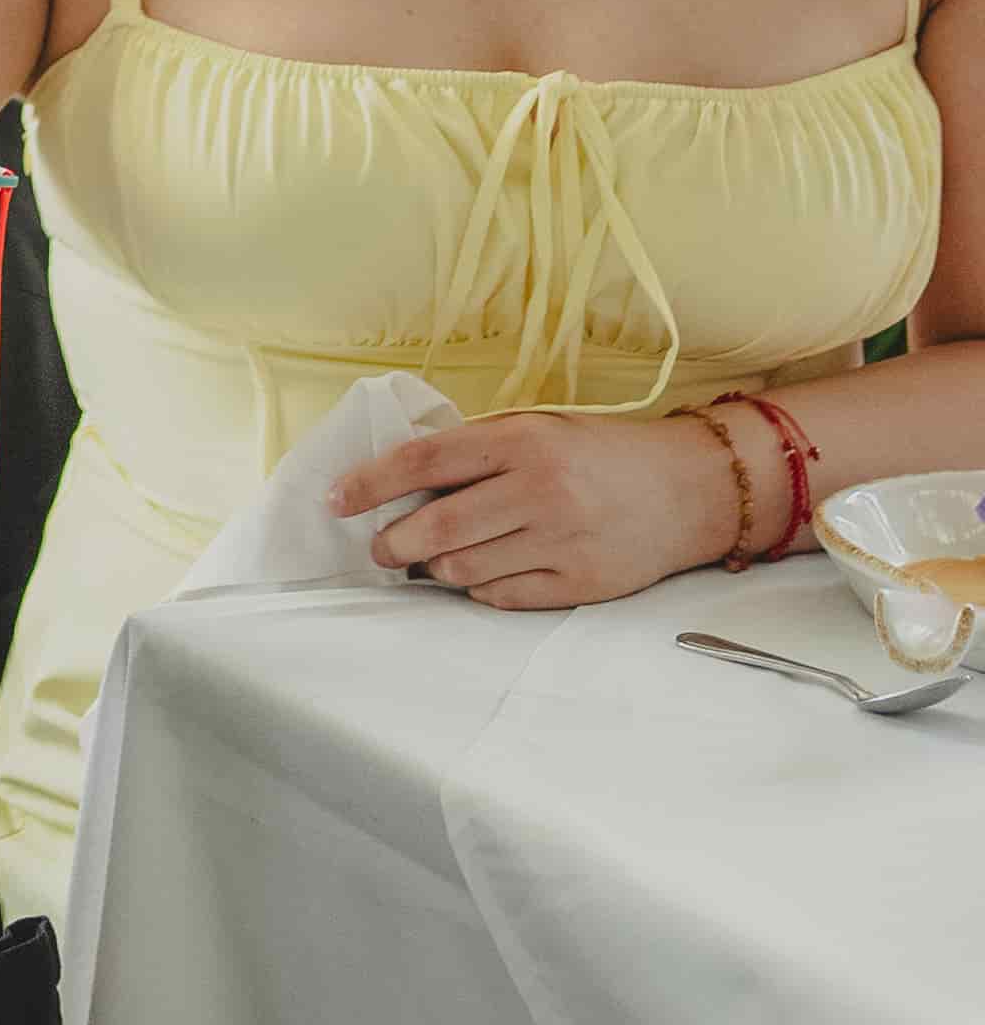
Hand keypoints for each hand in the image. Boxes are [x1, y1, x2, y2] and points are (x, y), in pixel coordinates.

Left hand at [328, 407, 745, 607]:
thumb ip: (478, 448)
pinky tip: (478, 575)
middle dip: (391, 543)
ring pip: (462, 569)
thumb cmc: (599, 453)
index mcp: (521, 441)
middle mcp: (538, 490)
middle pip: (435, 527)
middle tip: (379, 549)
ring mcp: (559, 541)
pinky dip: (477, 589)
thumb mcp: (538, 427)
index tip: (335, 500)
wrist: (688, 488)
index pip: (424, 462)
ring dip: (433, 568)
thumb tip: (403, 477)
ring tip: (430, 560)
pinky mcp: (579, 583)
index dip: (370, 483)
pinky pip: (501, 597)